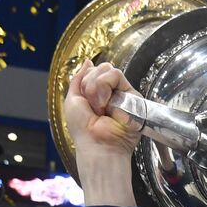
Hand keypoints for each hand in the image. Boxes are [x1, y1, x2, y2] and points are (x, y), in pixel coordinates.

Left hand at [63, 60, 140, 206]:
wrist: (97, 145)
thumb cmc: (83, 130)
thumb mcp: (73, 99)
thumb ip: (78, 79)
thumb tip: (88, 61)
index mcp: (99, 93)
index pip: (94, 71)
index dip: (86, 80)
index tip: (84, 99)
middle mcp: (113, 93)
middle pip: (102, 68)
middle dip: (91, 84)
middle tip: (93, 106)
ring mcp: (124, 95)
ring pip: (110, 71)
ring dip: (98, 88)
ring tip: (101, 109)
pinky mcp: (134, 98)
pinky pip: (118, 77)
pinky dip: (107, 90)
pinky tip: (109, 109)